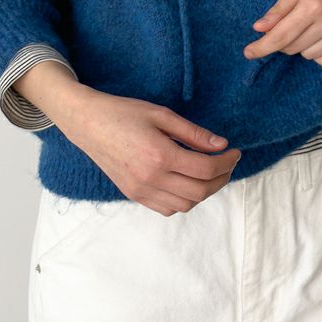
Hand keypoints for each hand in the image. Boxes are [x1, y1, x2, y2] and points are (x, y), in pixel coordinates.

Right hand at [58, 89, 241, 214]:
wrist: (87, 123)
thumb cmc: (123, 113)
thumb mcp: (161, 114)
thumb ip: (193, 133)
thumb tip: (221, 145)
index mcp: (160, 155)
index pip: (206, 169)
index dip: (227, 162)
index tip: (234, 152)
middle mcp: (151, 178)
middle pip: (200, 191)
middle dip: (221, 178)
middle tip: (226, 163)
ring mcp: (141, 190)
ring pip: (186, 204)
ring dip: (204, 191)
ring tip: (208, 172)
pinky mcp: (134, 195)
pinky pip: (167, 209)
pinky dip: (184, 200)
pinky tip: (186, 181)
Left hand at [243, 0, 321, 68]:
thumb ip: (280, 8)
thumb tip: (259, 29)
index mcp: (314, 4)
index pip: (280, 36)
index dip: (261, 47)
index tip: (248, 52)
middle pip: (292, 47)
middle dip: (282, 39)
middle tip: (289, 21)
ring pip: (308, 55)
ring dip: (301, 45)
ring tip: (310, 22)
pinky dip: (319, 54)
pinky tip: (320, 37)